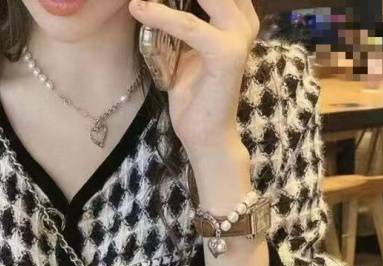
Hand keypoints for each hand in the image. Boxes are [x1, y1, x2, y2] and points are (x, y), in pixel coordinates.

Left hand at [128, 0, 258, 150]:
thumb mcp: (181, 49)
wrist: (205, 135)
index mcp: (237, 14)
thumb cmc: (193, 96)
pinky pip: (188, 26)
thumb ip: (176, 22)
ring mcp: (239, 35)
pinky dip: (161, 16)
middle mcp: (243, 19)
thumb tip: (150, 0)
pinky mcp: (226, 53)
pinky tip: (139, 9)